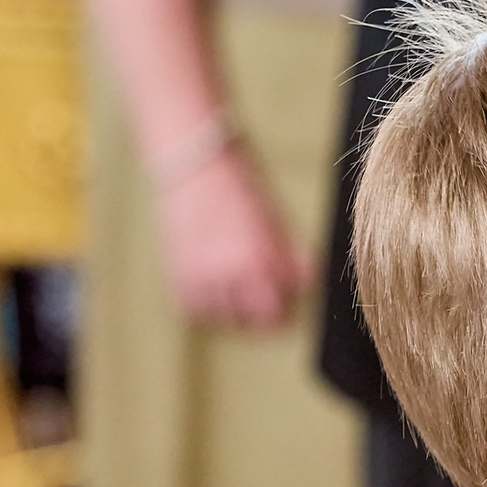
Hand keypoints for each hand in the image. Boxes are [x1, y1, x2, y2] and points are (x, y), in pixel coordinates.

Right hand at [158, 150, 307, 328]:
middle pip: (260, 324)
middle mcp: (231, 277)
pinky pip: (198, 313)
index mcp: (262, 262)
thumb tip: (309, 285)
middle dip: (268, 311)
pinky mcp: (177, 278)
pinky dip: (208, 305)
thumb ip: (292, 258)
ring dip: (237, 311)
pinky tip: (215, 283)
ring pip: (229, 323)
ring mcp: (201, 281)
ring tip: (238, 284)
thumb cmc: (242, 186)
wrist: (194, 161)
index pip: (286, 312)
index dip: (292, 304)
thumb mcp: (277, 222)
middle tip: (267, 292)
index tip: (290, 293)